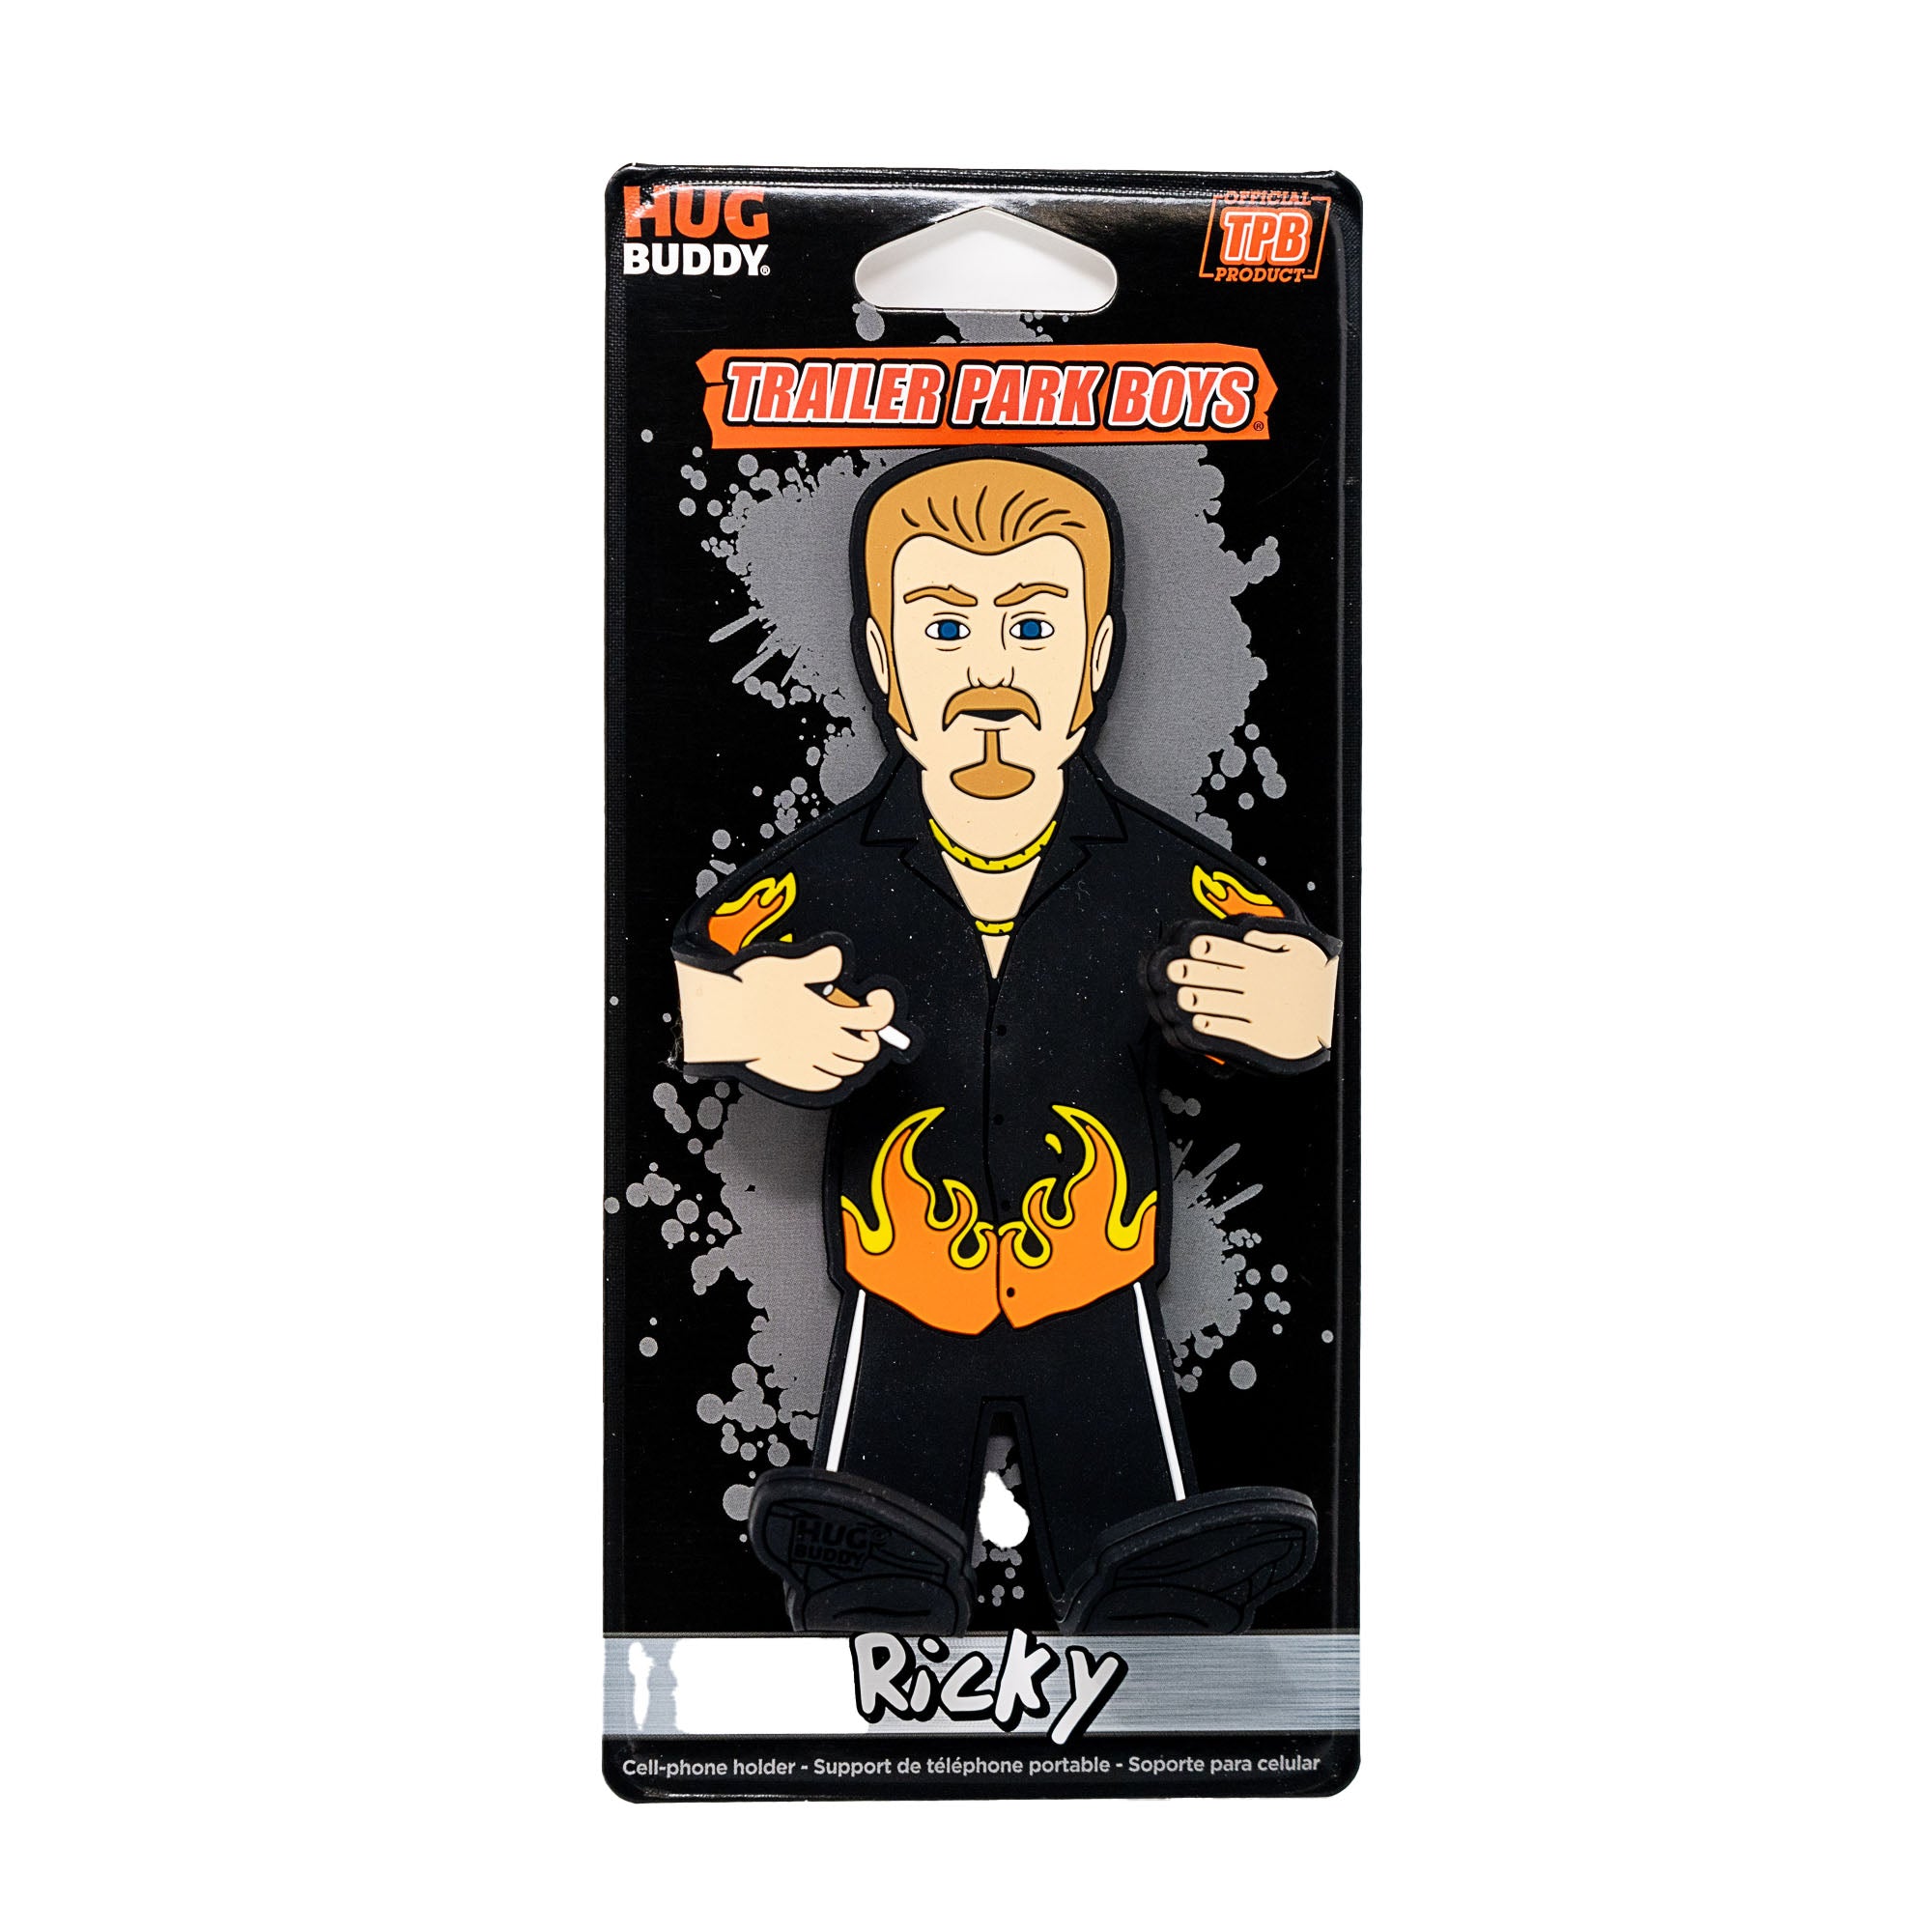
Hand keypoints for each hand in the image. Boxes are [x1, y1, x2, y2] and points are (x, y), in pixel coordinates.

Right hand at [677, 943, 897, 1094]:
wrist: (718, 1020)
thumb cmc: (744, 992)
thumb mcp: (784, 965)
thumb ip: (817, 962)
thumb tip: (838, 956)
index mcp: (826, 1015)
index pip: (875, 1020)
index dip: (884, 1010)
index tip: (879, 999)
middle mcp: (821, 1042)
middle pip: (867, 1050)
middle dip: (872, 1036)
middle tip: (865, 1025)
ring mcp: (808, 1062)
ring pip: (849, 1069)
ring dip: (856, 1056)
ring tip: (850, 1042)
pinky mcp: (793, 1076)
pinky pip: (826, 1082)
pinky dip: (835, 1075)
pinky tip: (830, 1062)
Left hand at [1162, 925, 1337, 1063]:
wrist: (1331, 1022)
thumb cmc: (1315, 979)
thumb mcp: (1301, 948)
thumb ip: (1272, 937)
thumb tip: (1247, 929)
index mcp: (1266, 962)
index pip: (1231, 952)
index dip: (1209, 948)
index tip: (1191, 946)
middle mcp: (1259, 986)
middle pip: (1219, 977)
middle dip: (1193, 973)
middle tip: (1171, 969)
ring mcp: (1258, 1011)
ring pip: (1221, 1003)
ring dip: (1197, 1000)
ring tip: (1179, 996)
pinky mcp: (1259, 1036)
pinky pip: (1232, 1031)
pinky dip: (1214, 1027)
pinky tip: (1197, 1023)